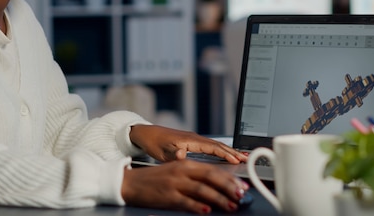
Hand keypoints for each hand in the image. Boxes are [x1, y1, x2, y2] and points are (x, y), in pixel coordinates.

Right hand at [122, 160, 249, 212]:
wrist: (131, 182)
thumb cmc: (156, 179)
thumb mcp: (177, 172)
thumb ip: (196, 177)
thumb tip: (217, 187)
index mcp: (186, 164)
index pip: (213, 169)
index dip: (229, 178)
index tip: (242, 185)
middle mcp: (182, 171)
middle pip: (211, 178)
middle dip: (229, 187)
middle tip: (241, 195)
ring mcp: (175, 184)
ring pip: (202, 190)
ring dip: (219, 199)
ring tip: (231, 206)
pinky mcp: (167, 196)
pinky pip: (186, 201)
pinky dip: (198, 206)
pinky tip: (207, 210)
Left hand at [129, 125, 246, 162]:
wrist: (146, 133)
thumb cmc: (153, 143)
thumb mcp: (162, 152)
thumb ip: (174, 155)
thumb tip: (183, 154)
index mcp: (191, 140)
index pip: (213, 147)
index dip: (226, 154)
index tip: (237, 160)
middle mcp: (195, 138)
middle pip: (219, 145)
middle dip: (233, 152)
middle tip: (246, 159)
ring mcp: (194, 139)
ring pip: (216, 145)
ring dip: (229, 151)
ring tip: (241, 157)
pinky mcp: (192, 141)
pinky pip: (211, 146)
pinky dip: (221, 150)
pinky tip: (225, 154)